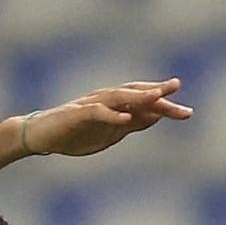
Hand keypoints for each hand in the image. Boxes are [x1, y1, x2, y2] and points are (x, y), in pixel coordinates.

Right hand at [21, 80, 191, 157]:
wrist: (39, 135)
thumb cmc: (73, 135)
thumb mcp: (108, 134)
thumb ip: (132, 124)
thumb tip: (156, 116)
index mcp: (115, 106)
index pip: (143, 101)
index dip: (164, 104)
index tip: (186, 112)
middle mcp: (105, 99)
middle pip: (135, 94)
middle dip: (156, 92)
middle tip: (176, 89)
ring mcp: (90, 105)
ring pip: (118, 97)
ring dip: (138, 95)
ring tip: (157, 96)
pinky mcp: (75, 114)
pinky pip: (96, 112)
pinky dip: (111, 115)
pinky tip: (126, 118)